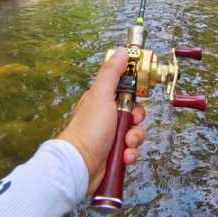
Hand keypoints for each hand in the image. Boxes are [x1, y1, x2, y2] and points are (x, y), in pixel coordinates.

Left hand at [58, 48, 144, 193]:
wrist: (80, 165)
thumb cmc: (88, 129)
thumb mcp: (101, 95)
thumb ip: (112, 73)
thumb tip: (121, 51)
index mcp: (103, 100)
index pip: (127, 91)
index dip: (135, 96)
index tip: (137, 99)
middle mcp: (107, 117)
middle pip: (135, 113)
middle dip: (137, 121)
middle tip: (130, 123)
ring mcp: (111, 136)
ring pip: (135, 133)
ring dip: (134, 140)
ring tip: (125, 145)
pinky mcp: (114, 154)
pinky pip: (132, 151)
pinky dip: (130, 154)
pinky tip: (123, 157)